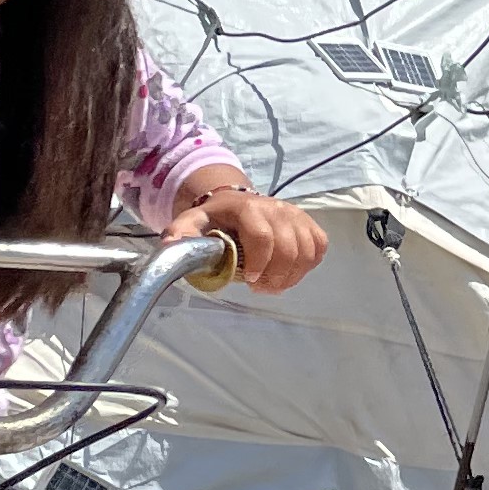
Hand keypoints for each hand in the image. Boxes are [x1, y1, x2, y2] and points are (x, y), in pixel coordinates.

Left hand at [166, 181, 326, 295]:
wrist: (236, 202)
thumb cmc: (214, 218)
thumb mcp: (192, 222)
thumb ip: (181, 233)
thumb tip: (169, 246)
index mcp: (247, 208)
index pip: (263, 236)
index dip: (260, 263)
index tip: (249, 280)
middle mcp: (276, 208)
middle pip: (289, 249)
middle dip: (275, 276)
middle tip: (258, 287)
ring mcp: (295, 215)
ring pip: (306, 251)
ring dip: (291, 275)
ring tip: (272, 284)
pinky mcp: (308, 223)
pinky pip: (319, 247)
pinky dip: (308, 265)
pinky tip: (289, 272)